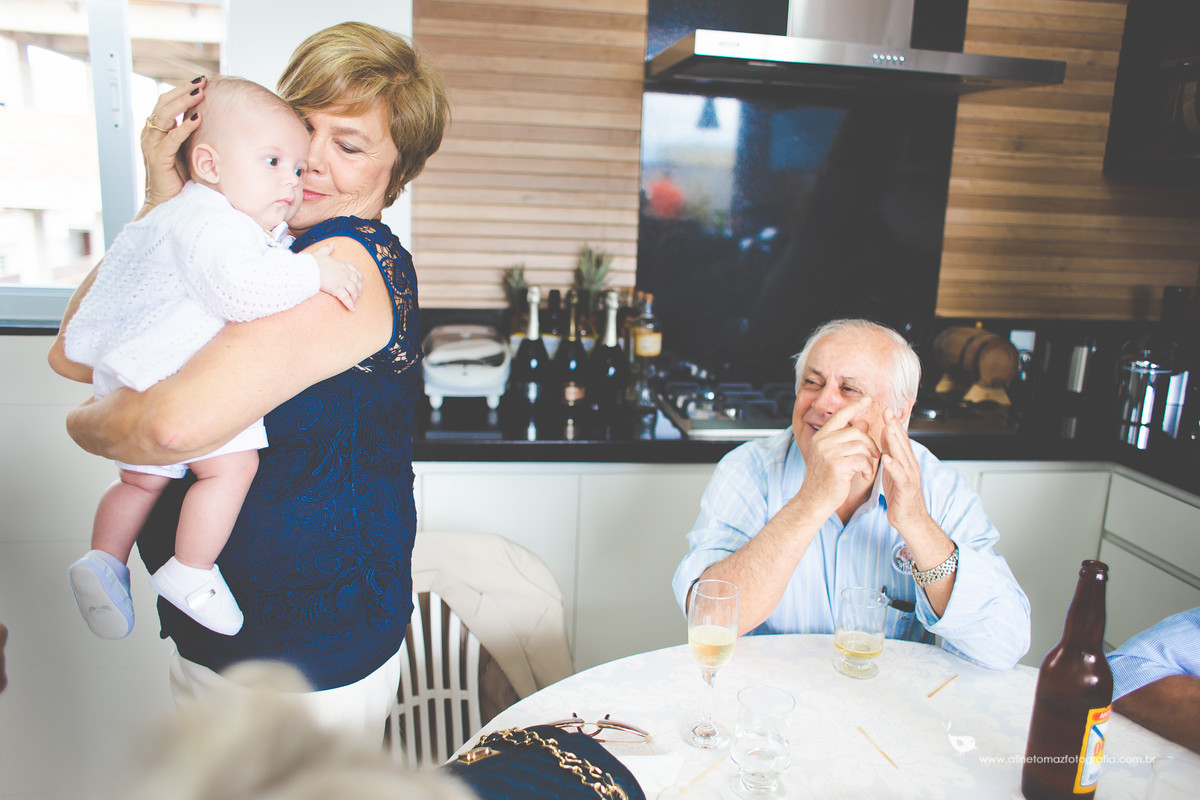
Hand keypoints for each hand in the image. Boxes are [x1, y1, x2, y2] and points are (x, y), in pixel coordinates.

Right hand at [139, 77, 205, 212]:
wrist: (164, 201)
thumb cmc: (176, 177)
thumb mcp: (183, 150)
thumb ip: (188, 135)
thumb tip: (208, 120)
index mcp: (155, 130)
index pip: (166, 102)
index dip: (181, 91)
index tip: (200, 82)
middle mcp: (150, 134)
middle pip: (164, 103)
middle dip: (183, 91)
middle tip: (202, 81)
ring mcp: (152, 145)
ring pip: (165, 115)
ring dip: (183, 102)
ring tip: (200, 93)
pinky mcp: (158, 157)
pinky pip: (171, 138)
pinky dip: (184, 127)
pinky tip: (197, 118)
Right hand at [314, 247, 363, 310]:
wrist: (308, 269)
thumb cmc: (313, 262)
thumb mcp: (321, 253)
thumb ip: (327, 249)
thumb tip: (330, 245)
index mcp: (342, 265)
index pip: (355, 271)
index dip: (359, 278)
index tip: (360, 282)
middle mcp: (345, 273)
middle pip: (357, 282)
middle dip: (359, 289)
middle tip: (359, 294)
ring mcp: (342, 281)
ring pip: (353, 291)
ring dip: (355, 298)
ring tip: (355, 302)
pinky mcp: (338, 289)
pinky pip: (346, 298)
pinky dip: (350, 304)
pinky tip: (352, 309)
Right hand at [796, 396, 879, 517]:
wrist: (814, 501)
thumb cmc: (825, 480)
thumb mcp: (833, 455)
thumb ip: (846, 438)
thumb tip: (864, 422)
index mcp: (821, 436)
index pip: (840, 415)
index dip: (855, 406)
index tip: (867, 399)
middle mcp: (823, 441)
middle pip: (857, 432)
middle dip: (870, 444)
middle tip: (874, 456)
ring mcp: (829, 452)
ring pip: (862, 446)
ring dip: (870, 458)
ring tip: (867, 469)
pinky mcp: (837, 465)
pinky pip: (862, 459)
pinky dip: (868, 468)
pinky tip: (864, 476)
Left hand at [879, 408, 929, 531]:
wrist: (911, 520)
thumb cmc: (900, 496)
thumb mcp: (893, 471)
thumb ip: (890, 453)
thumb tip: (884, 435)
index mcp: (905, 461)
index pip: (900, 439)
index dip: (893, 424)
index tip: (884, 409)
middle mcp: (910, 466)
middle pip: (903, 443)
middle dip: (895, 427)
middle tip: (887, 411)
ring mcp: (910, 476)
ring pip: (903, 456)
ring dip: (896, 441)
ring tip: (888, 428)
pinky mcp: (907, 489)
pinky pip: (900, 475)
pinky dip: (894, 466)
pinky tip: (886, 458)